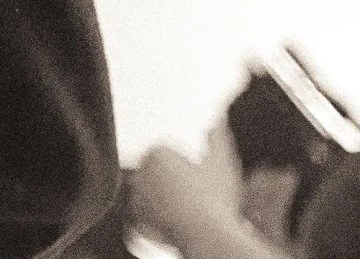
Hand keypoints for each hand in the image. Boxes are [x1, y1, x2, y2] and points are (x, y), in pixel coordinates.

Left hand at [133, 127, 276, 253]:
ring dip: (168, 203)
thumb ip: (218, 138)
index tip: (201, 183)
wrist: (208, 237)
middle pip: (160, 176)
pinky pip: (152, 219)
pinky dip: (163, 221)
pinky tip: (182, 225)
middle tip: (199, 199)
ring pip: (156, 197)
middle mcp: (139, 173)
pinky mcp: (137, 222)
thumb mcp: (223, 163)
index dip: (190, 170)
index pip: (171, 157)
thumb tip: (217, 121)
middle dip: (175, 184)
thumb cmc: (216, 201)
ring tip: (193, 213)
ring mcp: (136, 199)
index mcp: (155, 153)